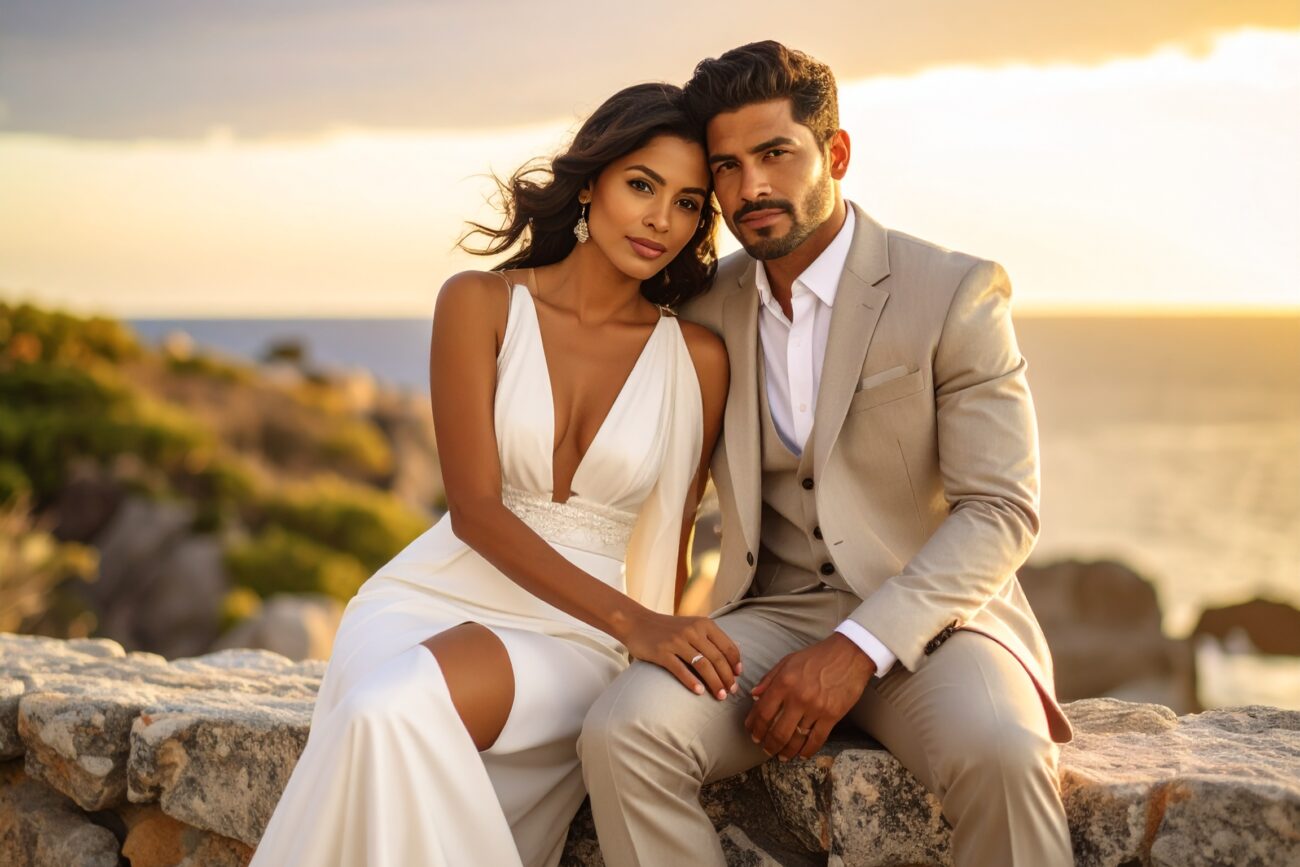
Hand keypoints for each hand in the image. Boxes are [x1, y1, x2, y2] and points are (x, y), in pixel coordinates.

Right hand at [622, 611, 741, 699]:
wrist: (638, 623)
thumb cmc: (669, 628)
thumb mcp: (693, 625)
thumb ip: (711, 637)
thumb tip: (736, 653)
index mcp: (703, 624)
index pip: (727, 646)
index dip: (735, 663)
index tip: (738, 677)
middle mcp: (692, 631)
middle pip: (717, 658)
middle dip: (727, 677)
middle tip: (732, 692)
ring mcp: (676, 641)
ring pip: (702, 665)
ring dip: (714, 682)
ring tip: (720, 695)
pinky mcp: (662, 652)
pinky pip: (680, 669)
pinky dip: (691, 682)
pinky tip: (699, 692)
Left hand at [745, 633, 875, 759]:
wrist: (850, 654)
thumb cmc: (817, 656)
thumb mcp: (788, 661)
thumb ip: (769, 678)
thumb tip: (754, 695)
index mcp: (784, 682)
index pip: (763, 712)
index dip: (754, 726)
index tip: (752, 733)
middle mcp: (798, 697)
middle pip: (777, 731)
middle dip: (768, 744)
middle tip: (765, 748)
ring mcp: (816, 708)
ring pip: (796, 739)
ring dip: (786, 751)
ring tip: (781, 755)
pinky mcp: (832, 716)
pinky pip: (817, 739)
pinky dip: (808, 750)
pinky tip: (801, 755)